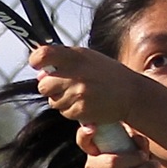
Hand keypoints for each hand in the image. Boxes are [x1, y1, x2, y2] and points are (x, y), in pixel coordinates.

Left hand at [30, 43, 144, 127]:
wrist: (130, 93)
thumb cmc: (107, 74)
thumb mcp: (87, 58)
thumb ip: (63, 61)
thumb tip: (40, 73)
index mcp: (75, 57)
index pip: (43, 55)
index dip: (36, 60)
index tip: (37, 65)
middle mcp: (75, 74)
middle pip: (43, 86)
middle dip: (50, 88)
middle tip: (65, 86)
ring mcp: (78, 92)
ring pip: (53, 101)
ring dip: (62, 100)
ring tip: (81, 95)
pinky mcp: (81, 109)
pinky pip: (64, 113)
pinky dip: (72, 111)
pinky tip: (86, 104)